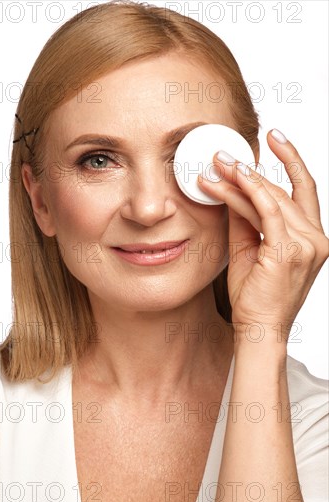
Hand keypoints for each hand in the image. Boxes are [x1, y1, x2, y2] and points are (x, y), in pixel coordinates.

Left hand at [198, 129, 328, 341]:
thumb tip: (232, 191)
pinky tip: (229, 180)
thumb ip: (246, 220)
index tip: (275, 139)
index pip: (304, 190)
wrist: (258, 329)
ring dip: (243, 178)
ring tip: (217, 165)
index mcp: (312, 238)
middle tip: (224, 155)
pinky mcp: (289, 251)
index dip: (291, 161)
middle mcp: (316, 239)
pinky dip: (249, 192)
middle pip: (286, 190)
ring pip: (274, 198)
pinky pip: (268, 211)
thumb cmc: (255, 296)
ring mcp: (307, 245)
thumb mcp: (250, 249)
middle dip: (254, 169)